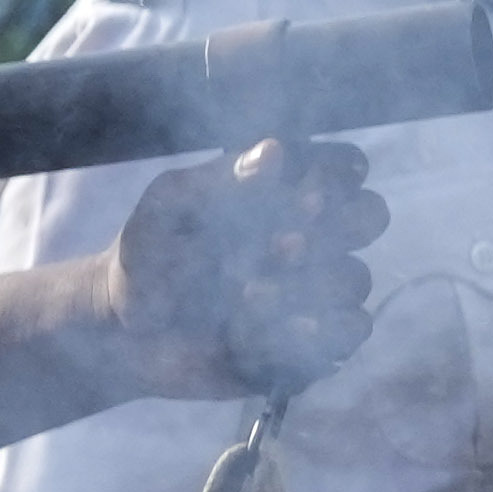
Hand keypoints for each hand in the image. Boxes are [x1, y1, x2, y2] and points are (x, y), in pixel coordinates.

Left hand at [113, 138, 386, 403]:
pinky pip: (349, 330)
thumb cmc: (146, 257)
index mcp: (284, 192)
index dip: (334, 178)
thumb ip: (217, 179)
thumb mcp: (167, 208)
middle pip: (370, 215)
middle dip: (335, 228)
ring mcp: (317, 289)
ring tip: (246, 296)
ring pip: (354, 277)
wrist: (122, 333)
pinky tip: (271, 331)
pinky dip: (314, 330)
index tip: (302, 195)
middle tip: (281, 243)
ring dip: (303, 286)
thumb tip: (274, 151)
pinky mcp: (314, 340)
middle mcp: (314, 235)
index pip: (344, 167)